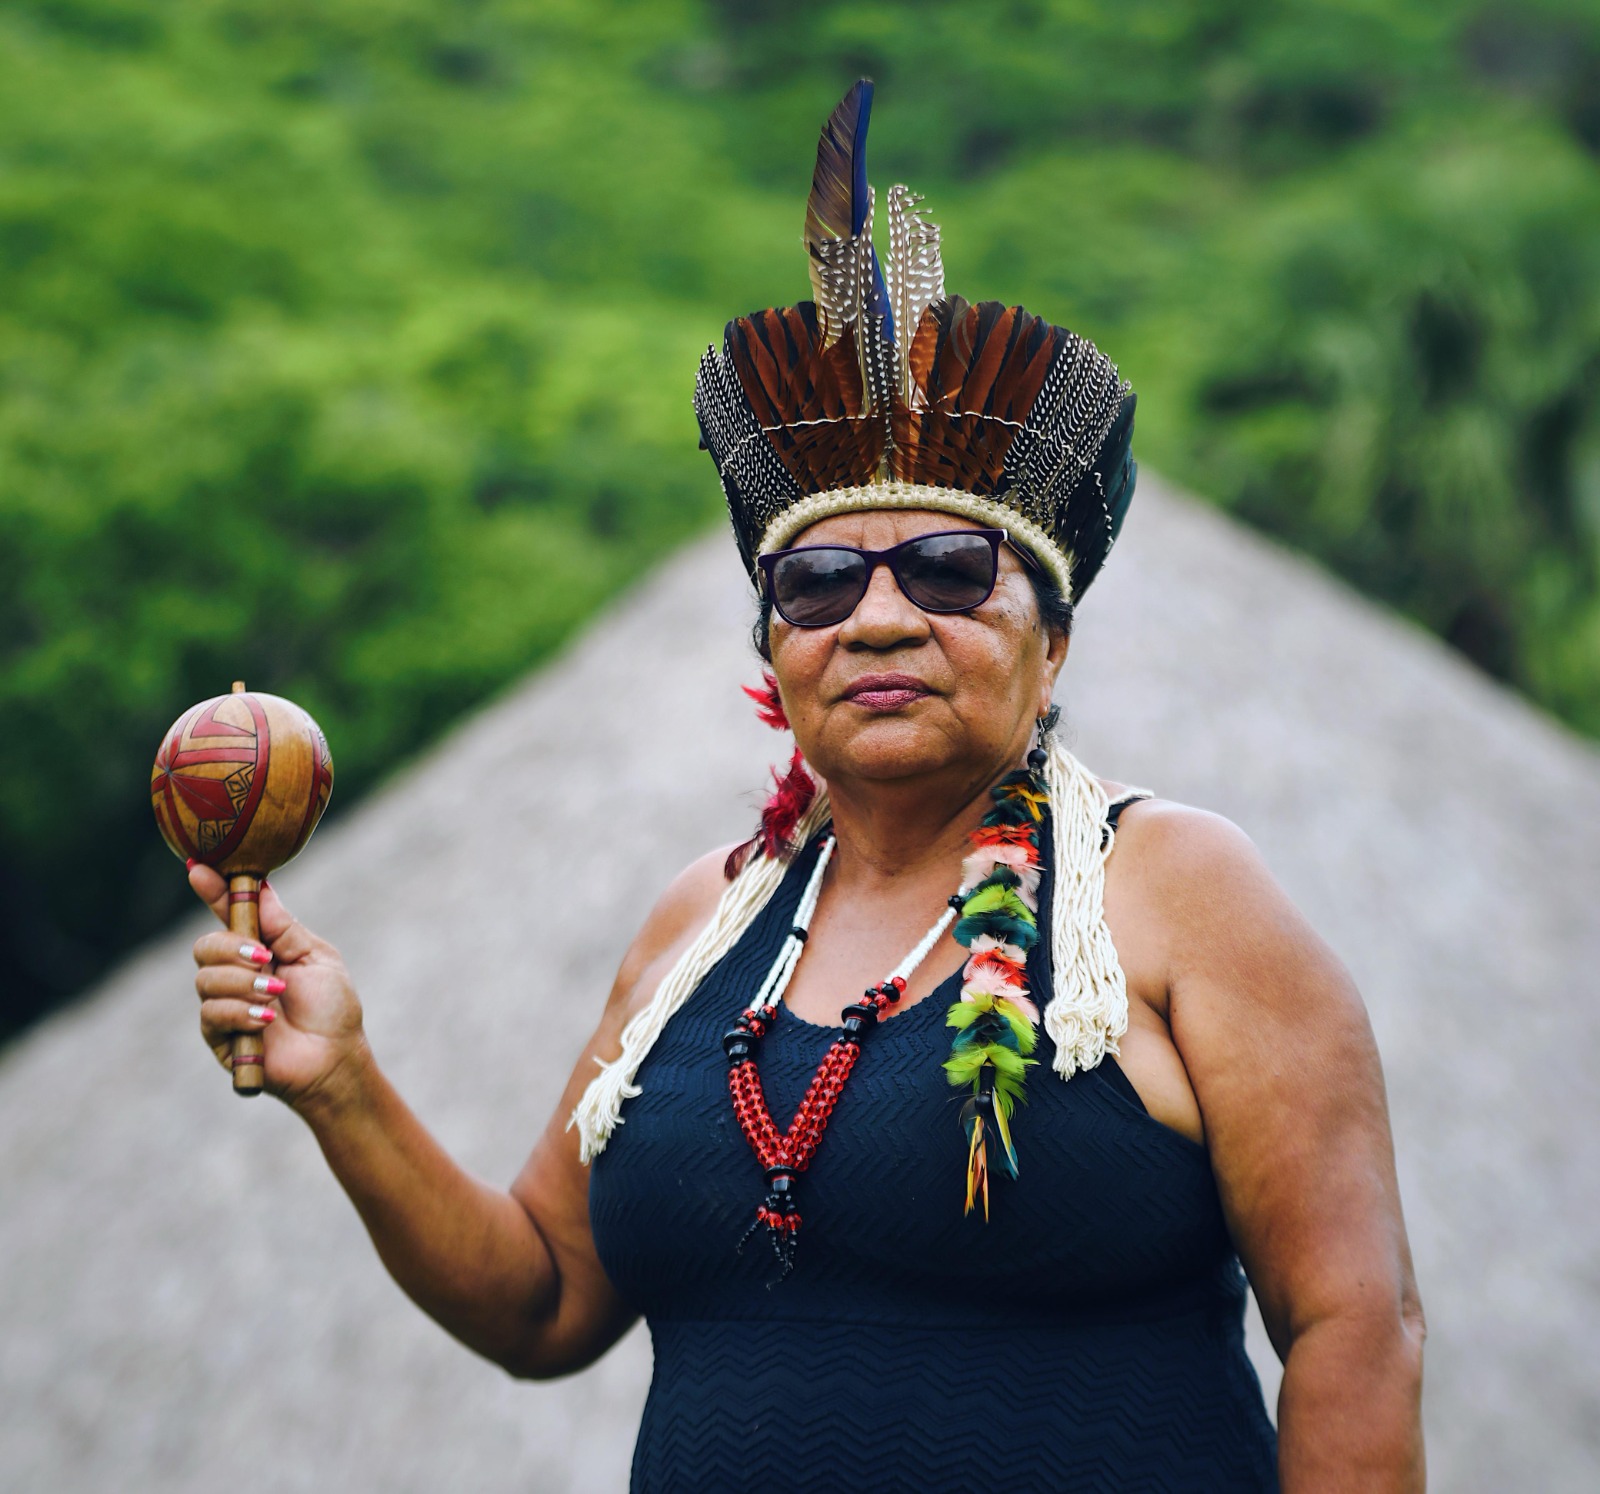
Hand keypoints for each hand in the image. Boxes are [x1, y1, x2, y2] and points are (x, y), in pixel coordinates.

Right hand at [189, 866, 369, 1112]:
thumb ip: (284, 927)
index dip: (212, 891)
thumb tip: (261, 888)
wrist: (335, 1057)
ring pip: (205, 978)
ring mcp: (225, 1004)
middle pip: (205, 946)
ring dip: (243, 983)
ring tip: (275, 994)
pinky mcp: (219, 1036)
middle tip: (264, 958)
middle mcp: (236, 973)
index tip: (198, 869)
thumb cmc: (332, 1008)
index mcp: (261, 948)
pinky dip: (242, 1011)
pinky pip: (212, 1012)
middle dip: (232, 947)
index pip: (228, 915)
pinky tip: (268, 1019)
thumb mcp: (315, 957)